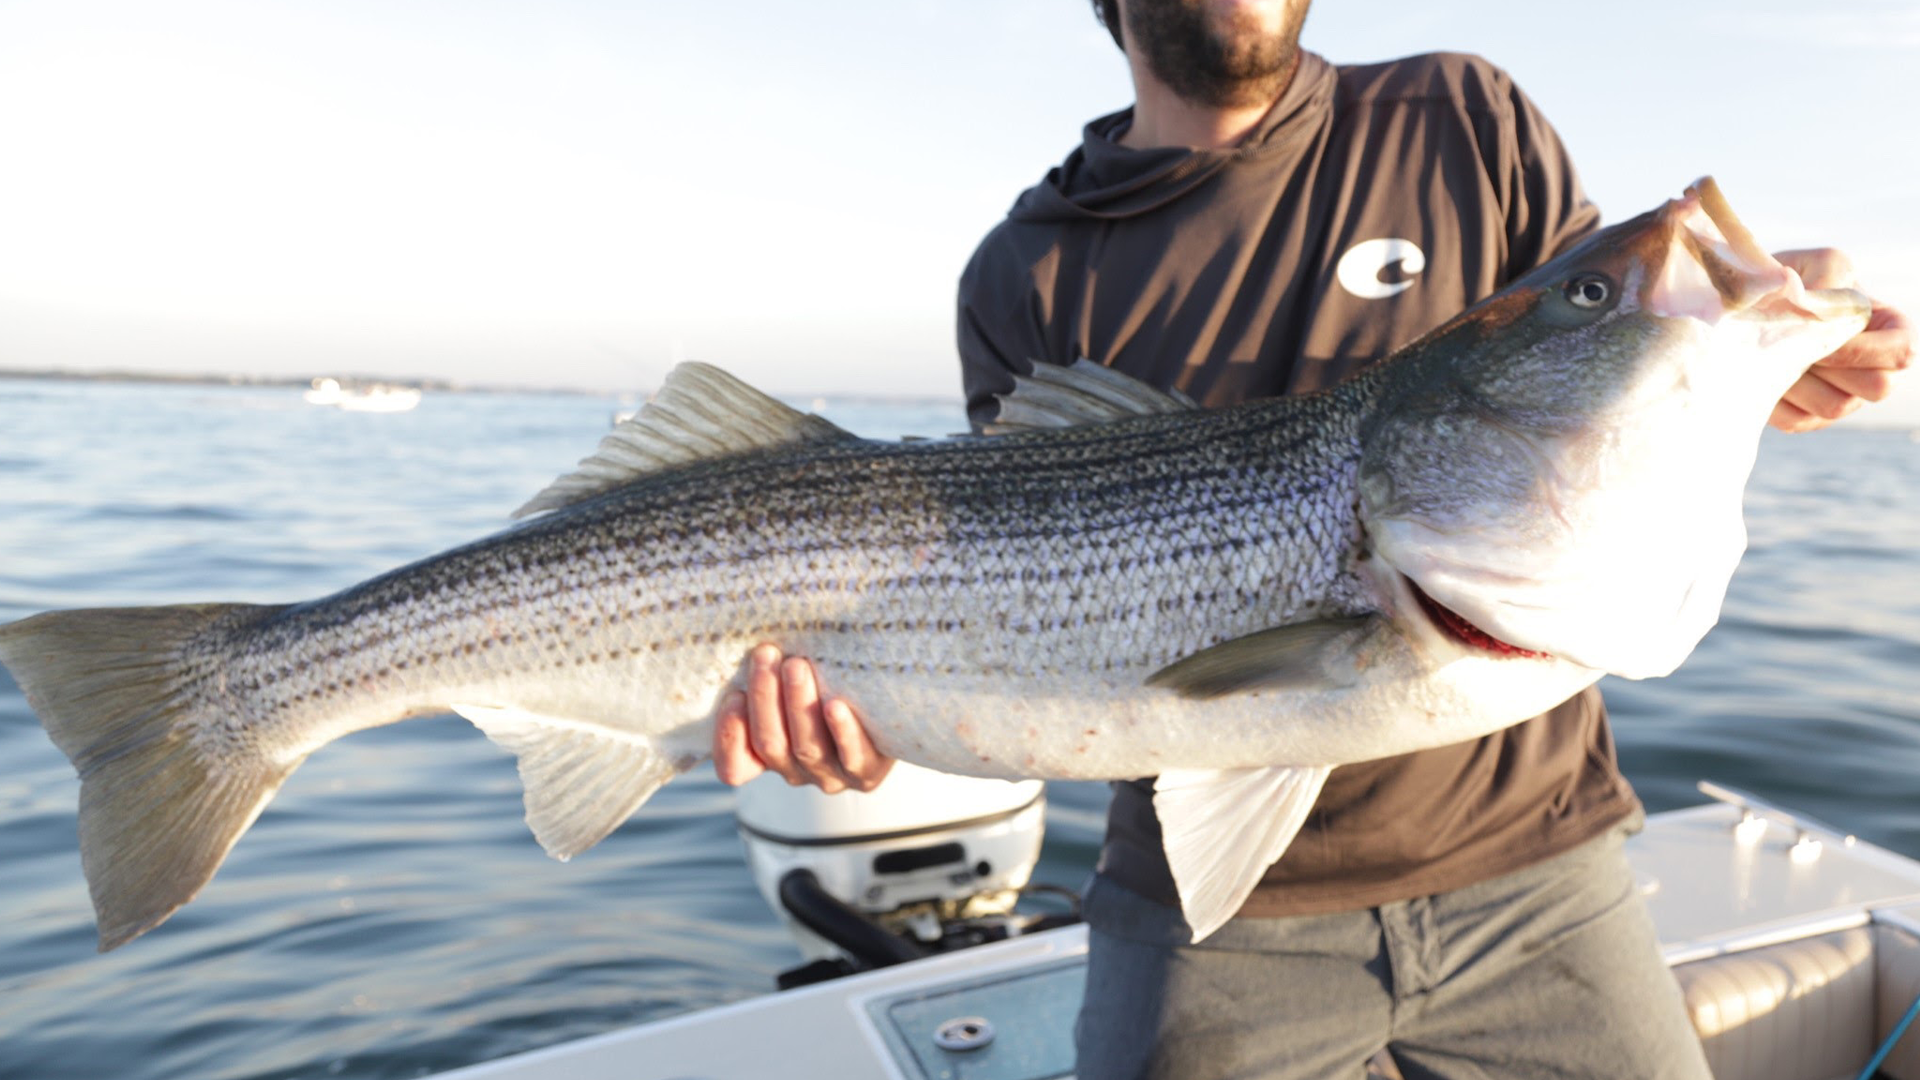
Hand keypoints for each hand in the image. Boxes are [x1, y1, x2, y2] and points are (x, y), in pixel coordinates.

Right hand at [712, 644, 894, 793]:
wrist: (885, 711)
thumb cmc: (825, 686)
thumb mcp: (789, 683)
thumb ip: (768, 674)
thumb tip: (749, 632)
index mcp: (766, 760)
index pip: (734, 767)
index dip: (729, 737)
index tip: (733, 695)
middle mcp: (794, 772)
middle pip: (770, 745)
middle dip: (764, 696)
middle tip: (766, 654)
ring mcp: (830, 777)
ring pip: (806, 747)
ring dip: (797, 704)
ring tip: (796, 666)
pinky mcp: (866, 774)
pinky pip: (852, 756)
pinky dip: (841, 731)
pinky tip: (835, 704)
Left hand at [1768, 248, 1912, 432]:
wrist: (1754, 305)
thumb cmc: (1800, 281)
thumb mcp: (1820, 263)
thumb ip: (1829, 275)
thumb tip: (1816, 299)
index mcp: (1891, 331)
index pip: (1901, 352)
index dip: (1861, 348)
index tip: (1820, 333)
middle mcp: (1875, 370)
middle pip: (1876, 388)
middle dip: (1831, 365)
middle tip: (1791, 342)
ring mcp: (1844, 398)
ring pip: (1834, 406)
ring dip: (1798, 377)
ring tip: (1772, 350)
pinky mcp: (1807, 418)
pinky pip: (1798, 420)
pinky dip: (1775, 394)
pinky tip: (1761, 368)